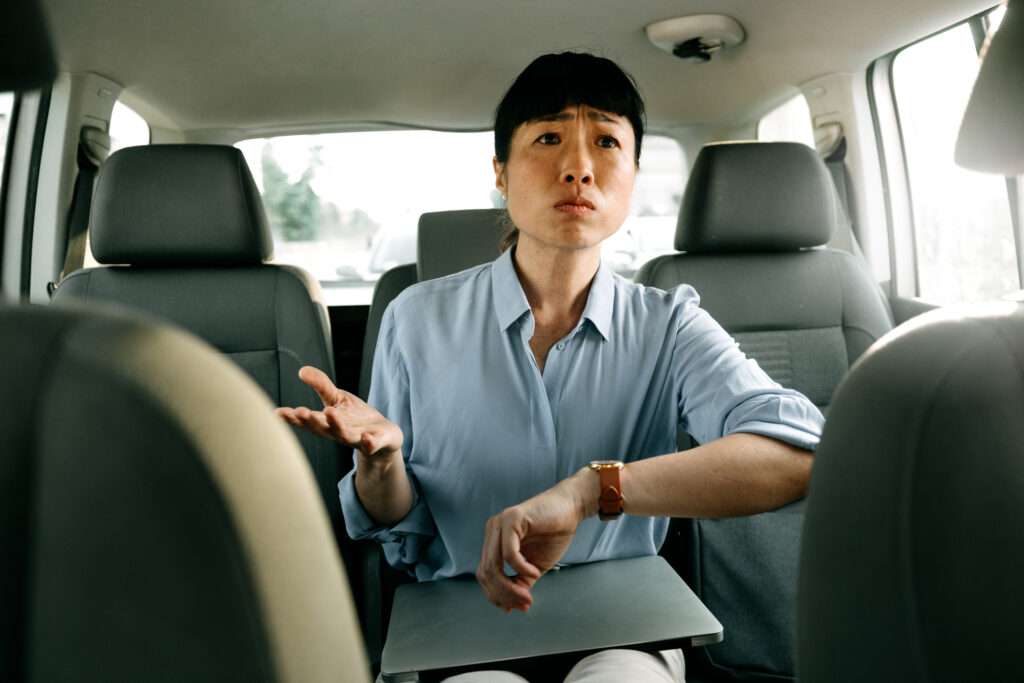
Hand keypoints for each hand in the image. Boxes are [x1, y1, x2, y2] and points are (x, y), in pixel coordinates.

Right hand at [276, 366, 402, 457]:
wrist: (383, 437)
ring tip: (329, 412)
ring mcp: (357, 438)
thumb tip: (302, 370)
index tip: (277, 412)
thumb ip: (321, 385)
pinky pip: (373, 444)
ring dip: (337, 425)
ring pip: (345, 434)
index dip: (292, 417)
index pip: (307, 419)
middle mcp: (338, 432)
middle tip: (298, 411)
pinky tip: (367, 438)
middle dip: (310, 421)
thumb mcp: (337, 398)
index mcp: (327, 422)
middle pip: (322, 428)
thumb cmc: (354, 417)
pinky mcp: (376, 441)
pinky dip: (370, 443)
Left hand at [476, 475, 589, 612]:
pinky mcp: (511, 518)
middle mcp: (492, 531)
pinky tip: (534, 573)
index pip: (485, 574)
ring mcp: (499, 523)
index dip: (496, 595)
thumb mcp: (535, 565)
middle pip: (486, 573)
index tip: (514, 608)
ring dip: (510, 587)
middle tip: (524, 605)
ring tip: (528, 595)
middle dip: (503, 594)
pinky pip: (509, 552)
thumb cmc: (554, 533)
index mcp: (493, 541)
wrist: (571, 508)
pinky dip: (521, 568)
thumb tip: (513, 602)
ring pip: (493, 565)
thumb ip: (521, 581)